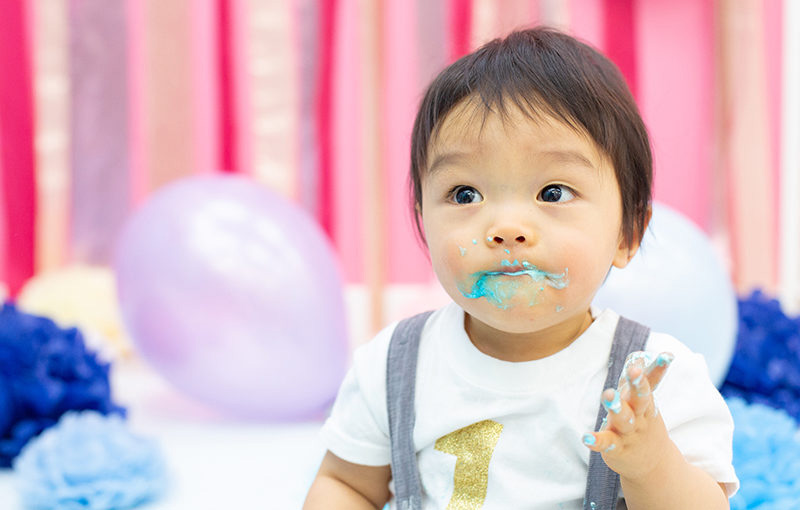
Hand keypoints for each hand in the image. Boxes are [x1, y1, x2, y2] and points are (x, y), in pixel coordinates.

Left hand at [581, 352, 674, 480]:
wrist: (654, 466)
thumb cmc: (643, 425)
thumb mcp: (644, 404)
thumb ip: (640, 382)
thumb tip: (638, 357)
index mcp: (646, 404)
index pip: (652, 384)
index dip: (658, 369)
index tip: (666, 356)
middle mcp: (640, 417)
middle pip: (641, 399)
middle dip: (638, 385)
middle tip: (634, 371)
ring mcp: (629, 433)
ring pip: (624, 419)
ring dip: (617, 408)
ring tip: (608, 395)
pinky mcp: (617, 448)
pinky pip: (607, 443)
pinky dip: (597, 440)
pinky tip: (586, 437)